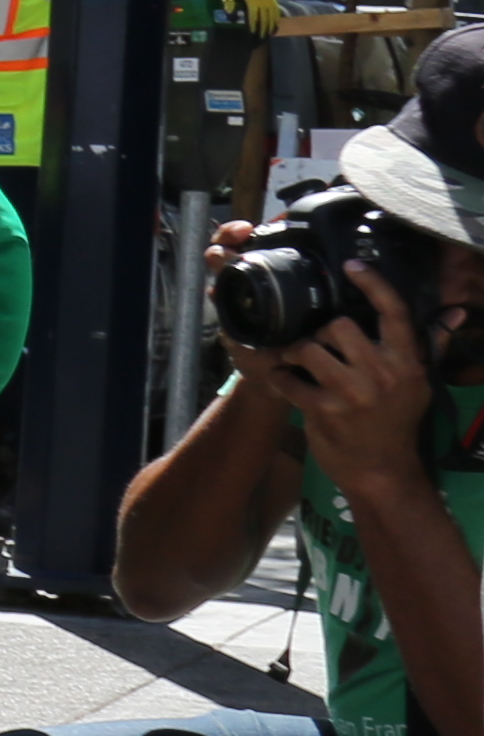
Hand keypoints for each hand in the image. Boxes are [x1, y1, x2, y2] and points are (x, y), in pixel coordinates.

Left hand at [267, 264, 448, 500]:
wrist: (382, 470)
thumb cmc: (398, 421)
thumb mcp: (419, 383)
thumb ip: (431, 345)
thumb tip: (455, 313)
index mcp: (407, 362)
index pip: (393, 312)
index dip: (372, 283)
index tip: (351, 265)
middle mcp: (382, 373)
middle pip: (339, 325)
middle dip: (321, 330)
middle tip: (317, 341)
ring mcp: (352, 393)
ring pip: (310, 348)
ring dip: (296, 351)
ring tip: (297, 360)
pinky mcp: (324, 411)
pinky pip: (289, 380)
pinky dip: (279, 377)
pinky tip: (282, 378)